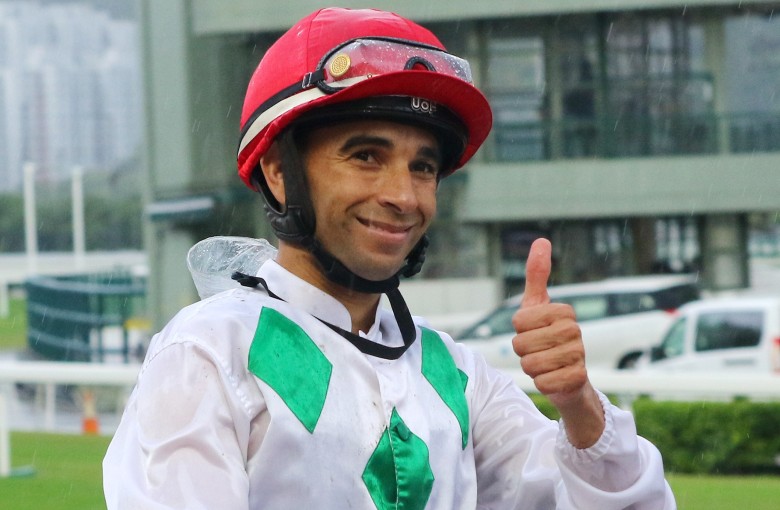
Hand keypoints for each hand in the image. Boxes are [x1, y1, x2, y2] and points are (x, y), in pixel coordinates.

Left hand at [511, 238, 603, 447]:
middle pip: (521, 343)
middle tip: (538, 351)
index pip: (519, 321)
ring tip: (545, 365)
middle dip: (523, 352)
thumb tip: (542, 240)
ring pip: (530, 364)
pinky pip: (541, 382)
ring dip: (531, 368)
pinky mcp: (576, 379)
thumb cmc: (548, 338)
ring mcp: (578, 355)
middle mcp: (574, 331)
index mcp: (564, 311)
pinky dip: (541, 384)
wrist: (570, 380)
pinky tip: (553, 379)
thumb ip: (537, 275)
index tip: (533, 331)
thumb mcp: (538, 305)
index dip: (519, 331)